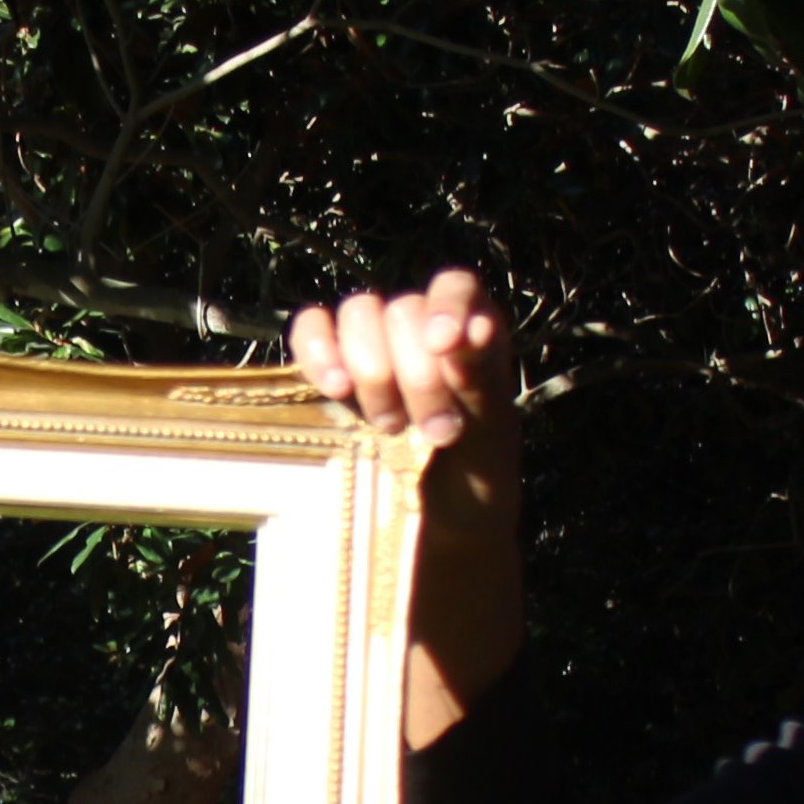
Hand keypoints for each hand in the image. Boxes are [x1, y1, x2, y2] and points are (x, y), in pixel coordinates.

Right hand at [288, 267, 509, 450]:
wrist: (440, 517)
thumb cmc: (476, 471)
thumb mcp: (491, 432)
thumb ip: (480, 380)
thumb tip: (465, 333)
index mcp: (471, 327)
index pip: (454, 286)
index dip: (445, 307)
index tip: (442, 344)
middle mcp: (421, 324)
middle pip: (402, 309)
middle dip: (415, 374)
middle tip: (436, 431)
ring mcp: (372, 341)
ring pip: (358, 314)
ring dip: (372, 372)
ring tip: (390, 426)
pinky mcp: (331, 362)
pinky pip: (311, 329)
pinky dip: (318, 351)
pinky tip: (337, 389)